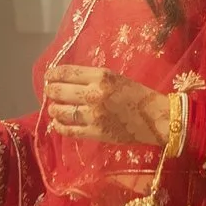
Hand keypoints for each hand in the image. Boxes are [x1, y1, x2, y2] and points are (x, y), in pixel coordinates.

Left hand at [43, 64, 179, 149]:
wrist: (156, 118)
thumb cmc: (138, 95)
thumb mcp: (116, 78)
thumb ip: (92, 78)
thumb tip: (66, 80)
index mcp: (101, 76)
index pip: (67, 73)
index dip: (53, 74)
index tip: (49, 76)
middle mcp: (95, 94)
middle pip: (60, 91)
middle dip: (51, 91)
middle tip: (50, 92)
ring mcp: (94, 115)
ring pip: (61, 111)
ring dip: (54, 109)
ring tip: (54, 108)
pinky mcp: (96, 132)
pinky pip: (69, 130)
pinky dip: (60, 126)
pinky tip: (58, 123)